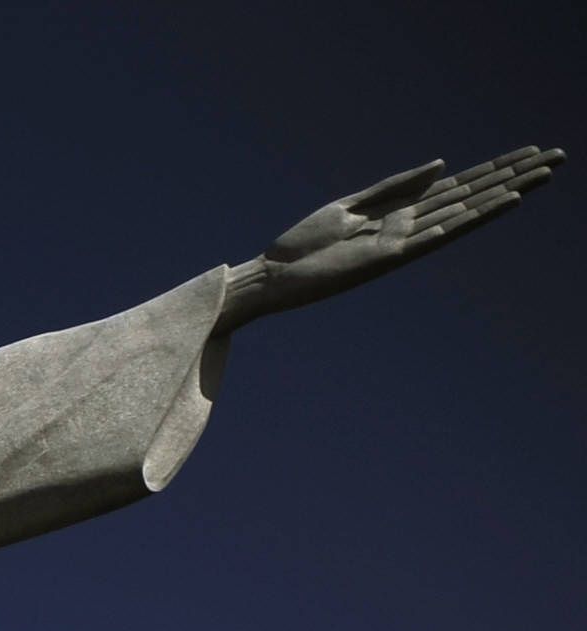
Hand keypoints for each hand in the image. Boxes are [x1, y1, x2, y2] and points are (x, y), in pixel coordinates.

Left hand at [229, 146, 557, 323]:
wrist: (272, 277)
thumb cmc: (303, 244)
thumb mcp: (351, 205)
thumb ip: (396, 186)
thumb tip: (443, 164)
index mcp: (400, 212)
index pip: (458, 187)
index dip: (495, 169)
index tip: (530, 153)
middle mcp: (410, 226)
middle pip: (473, 195)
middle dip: (514, 176)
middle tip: (558, 157)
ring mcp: (404, 241)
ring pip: (466, 211)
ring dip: (504, 193)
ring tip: (541, 176)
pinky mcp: (391, 256)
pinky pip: (439, 235)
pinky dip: (470, 219)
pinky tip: (499, 204)